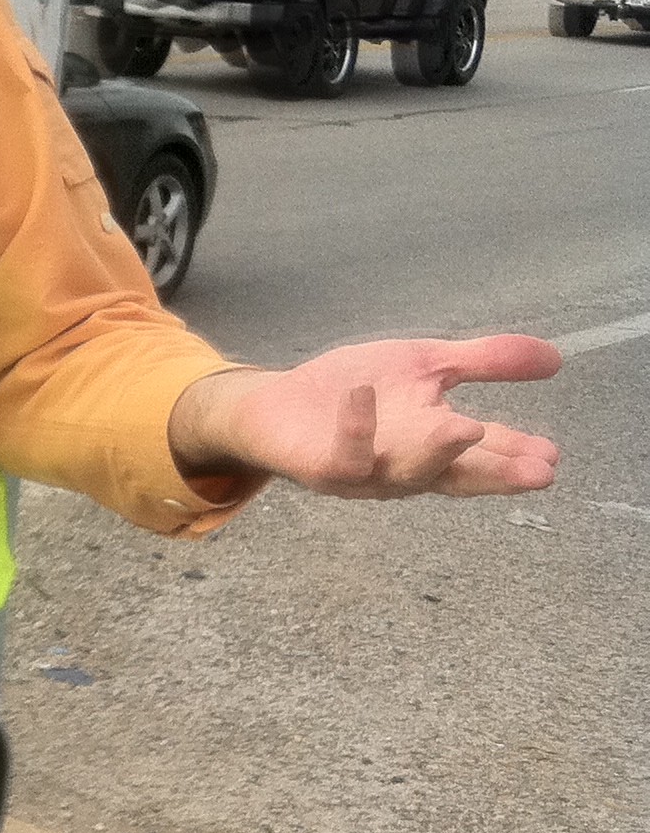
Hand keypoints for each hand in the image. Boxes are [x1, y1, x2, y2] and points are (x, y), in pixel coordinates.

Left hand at [170, 335, 560, 499]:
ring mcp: (365, 472)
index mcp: (435, 445)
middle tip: (537, 472)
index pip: (483, 455)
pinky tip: (363, 395)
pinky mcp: (322, 467)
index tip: (552, 457)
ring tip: (464, 427)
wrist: (275, 405)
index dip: (516, 458)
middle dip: (494, 472)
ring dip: (434, 453)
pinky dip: (355, 428)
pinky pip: (342, 457)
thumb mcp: (424, 365)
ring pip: (404, 473)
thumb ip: (482, 362)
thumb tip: (556, 357)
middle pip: (455, 474)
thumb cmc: (355, 392)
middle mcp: (406, 467)